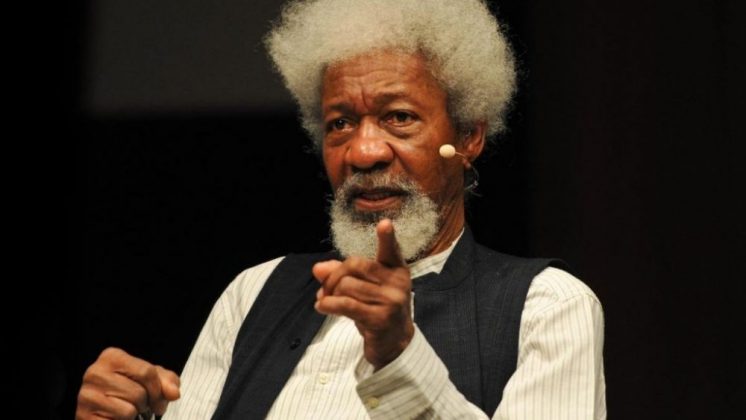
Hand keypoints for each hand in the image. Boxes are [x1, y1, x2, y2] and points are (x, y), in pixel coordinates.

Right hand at [76, 347, 179, 418]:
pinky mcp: (83, 416)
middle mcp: (95, 372)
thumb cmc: (129, 391)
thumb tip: (174, 393)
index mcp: (112, 357)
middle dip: (146, 404)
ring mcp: (86, 395)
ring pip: (128, 411)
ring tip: (129, 411)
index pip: (146, 372)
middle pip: (138, 393)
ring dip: (134, 415)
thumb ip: (167, 382)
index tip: (159, 400)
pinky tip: (116, 418)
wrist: (104, 410)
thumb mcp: (151, 380)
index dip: (158, 390)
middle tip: (141, 407)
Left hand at [313, 218, 413, 369]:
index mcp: (397, 270)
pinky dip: (328, 304)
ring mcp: (390, 302)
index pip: (391, 250)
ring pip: (347, 285)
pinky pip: (346, 304)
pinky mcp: (379, 319)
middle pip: (355, 265)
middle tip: (326, 288)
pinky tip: (321, 306)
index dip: (387, 238)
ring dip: (330, 293)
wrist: (394, 345)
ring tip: (326, 300)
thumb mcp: (363, 289)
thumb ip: (342, 274)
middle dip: (335, 275)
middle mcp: (397, 283)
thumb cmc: (377, 310)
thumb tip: (318, 268)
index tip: (385, 224)